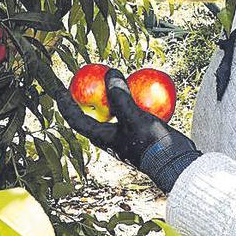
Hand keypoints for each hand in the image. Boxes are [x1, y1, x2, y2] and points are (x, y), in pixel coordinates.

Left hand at [48, 67, 201, 192]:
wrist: (175, 163)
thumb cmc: (151, 144)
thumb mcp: (134, 117)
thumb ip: (120, 96)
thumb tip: (110, 72)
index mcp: (102, 137)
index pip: (76, 118)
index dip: (65, 104)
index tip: (59, 89)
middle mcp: (111, 137)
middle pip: (95, 113)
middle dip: (91, 96)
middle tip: (91, 78)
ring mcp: (126, 136)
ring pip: (115, 113)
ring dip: (114, 96)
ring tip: (116, 80)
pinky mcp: (141, 134)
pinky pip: (133, 113)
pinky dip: (134, 100)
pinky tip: (143, 88)